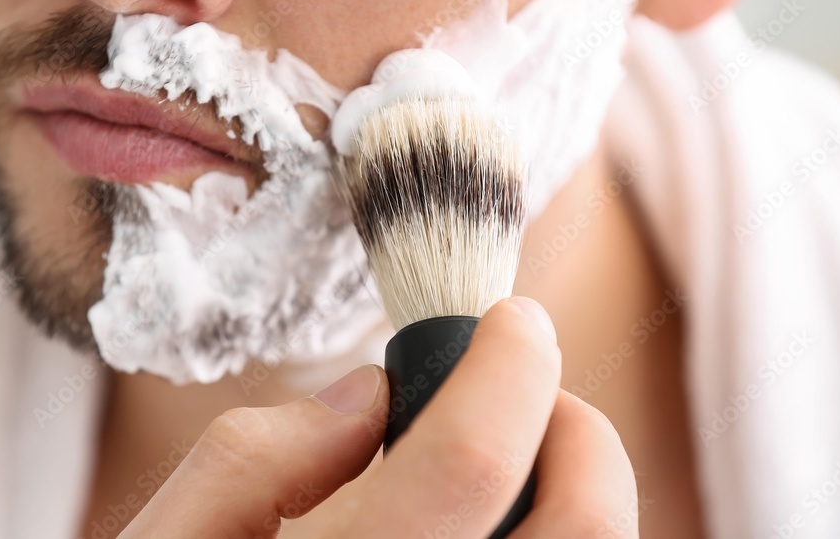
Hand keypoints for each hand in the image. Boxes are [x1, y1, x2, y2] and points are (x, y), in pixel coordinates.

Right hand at [118, 297, 637, 537]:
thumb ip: (259, 455)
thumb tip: (372, 395)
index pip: (466, 465)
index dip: (507, 368)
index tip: (515, 321)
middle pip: (578, 531)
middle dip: (578, 434)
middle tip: (533, 395)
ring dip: (580, 501)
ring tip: (520, 470)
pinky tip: (502, 537)